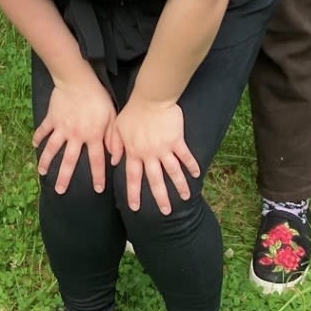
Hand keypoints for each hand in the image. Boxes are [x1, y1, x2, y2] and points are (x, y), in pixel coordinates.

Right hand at [32, 73, 117, 195]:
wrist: (77, 80)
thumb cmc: (98, 98)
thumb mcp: (112, 117)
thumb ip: (114, 138)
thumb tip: (115, 158)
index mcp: (92, 136)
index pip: (96, 161)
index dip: (98, 176)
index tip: (98, 190)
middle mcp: (75, 136)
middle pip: (69, 161)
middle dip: (64, 178)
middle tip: (60, 191)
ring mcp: (61, 128)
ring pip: (52, 149)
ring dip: (46, 161)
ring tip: (41, 173)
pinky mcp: (51, 118)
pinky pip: (43, 130)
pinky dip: (38, 137)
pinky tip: (33, 145)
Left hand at [114, 98, 199, 214]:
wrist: (150, 98)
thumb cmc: (132, 111)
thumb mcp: (117, 127)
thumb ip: (114, 145)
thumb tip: (114, 162)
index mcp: (134, 152)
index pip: (133, 177)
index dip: (134, 193)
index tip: (135, 208)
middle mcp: (149, 154)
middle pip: (155, 180)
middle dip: (160, 197)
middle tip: (166, 212)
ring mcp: (164, 149)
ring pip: (173, 172)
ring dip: (180, 186)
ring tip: (185, 197)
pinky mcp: (177, 141)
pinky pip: (185, 156)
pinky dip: (191, 166)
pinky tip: (197, 175)